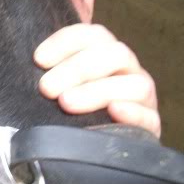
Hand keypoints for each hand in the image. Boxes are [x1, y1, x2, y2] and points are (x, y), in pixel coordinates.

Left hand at [34, 24, 159, 136]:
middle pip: (114, 55)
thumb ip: (53, 75)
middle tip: (46, 88)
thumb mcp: (64, 87)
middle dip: (77, 69)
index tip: (39, 59)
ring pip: (135, 84)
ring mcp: (144, 98)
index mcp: (108, 55)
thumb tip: (32, 67)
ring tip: (66, 103)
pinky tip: (113, 111)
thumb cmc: (76, 110)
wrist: (105, 148)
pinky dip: (132, 112)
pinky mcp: (151, 126)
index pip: (93, 35)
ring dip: (97, 91)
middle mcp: (129, 71)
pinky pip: (148, 117)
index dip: (65, 42)